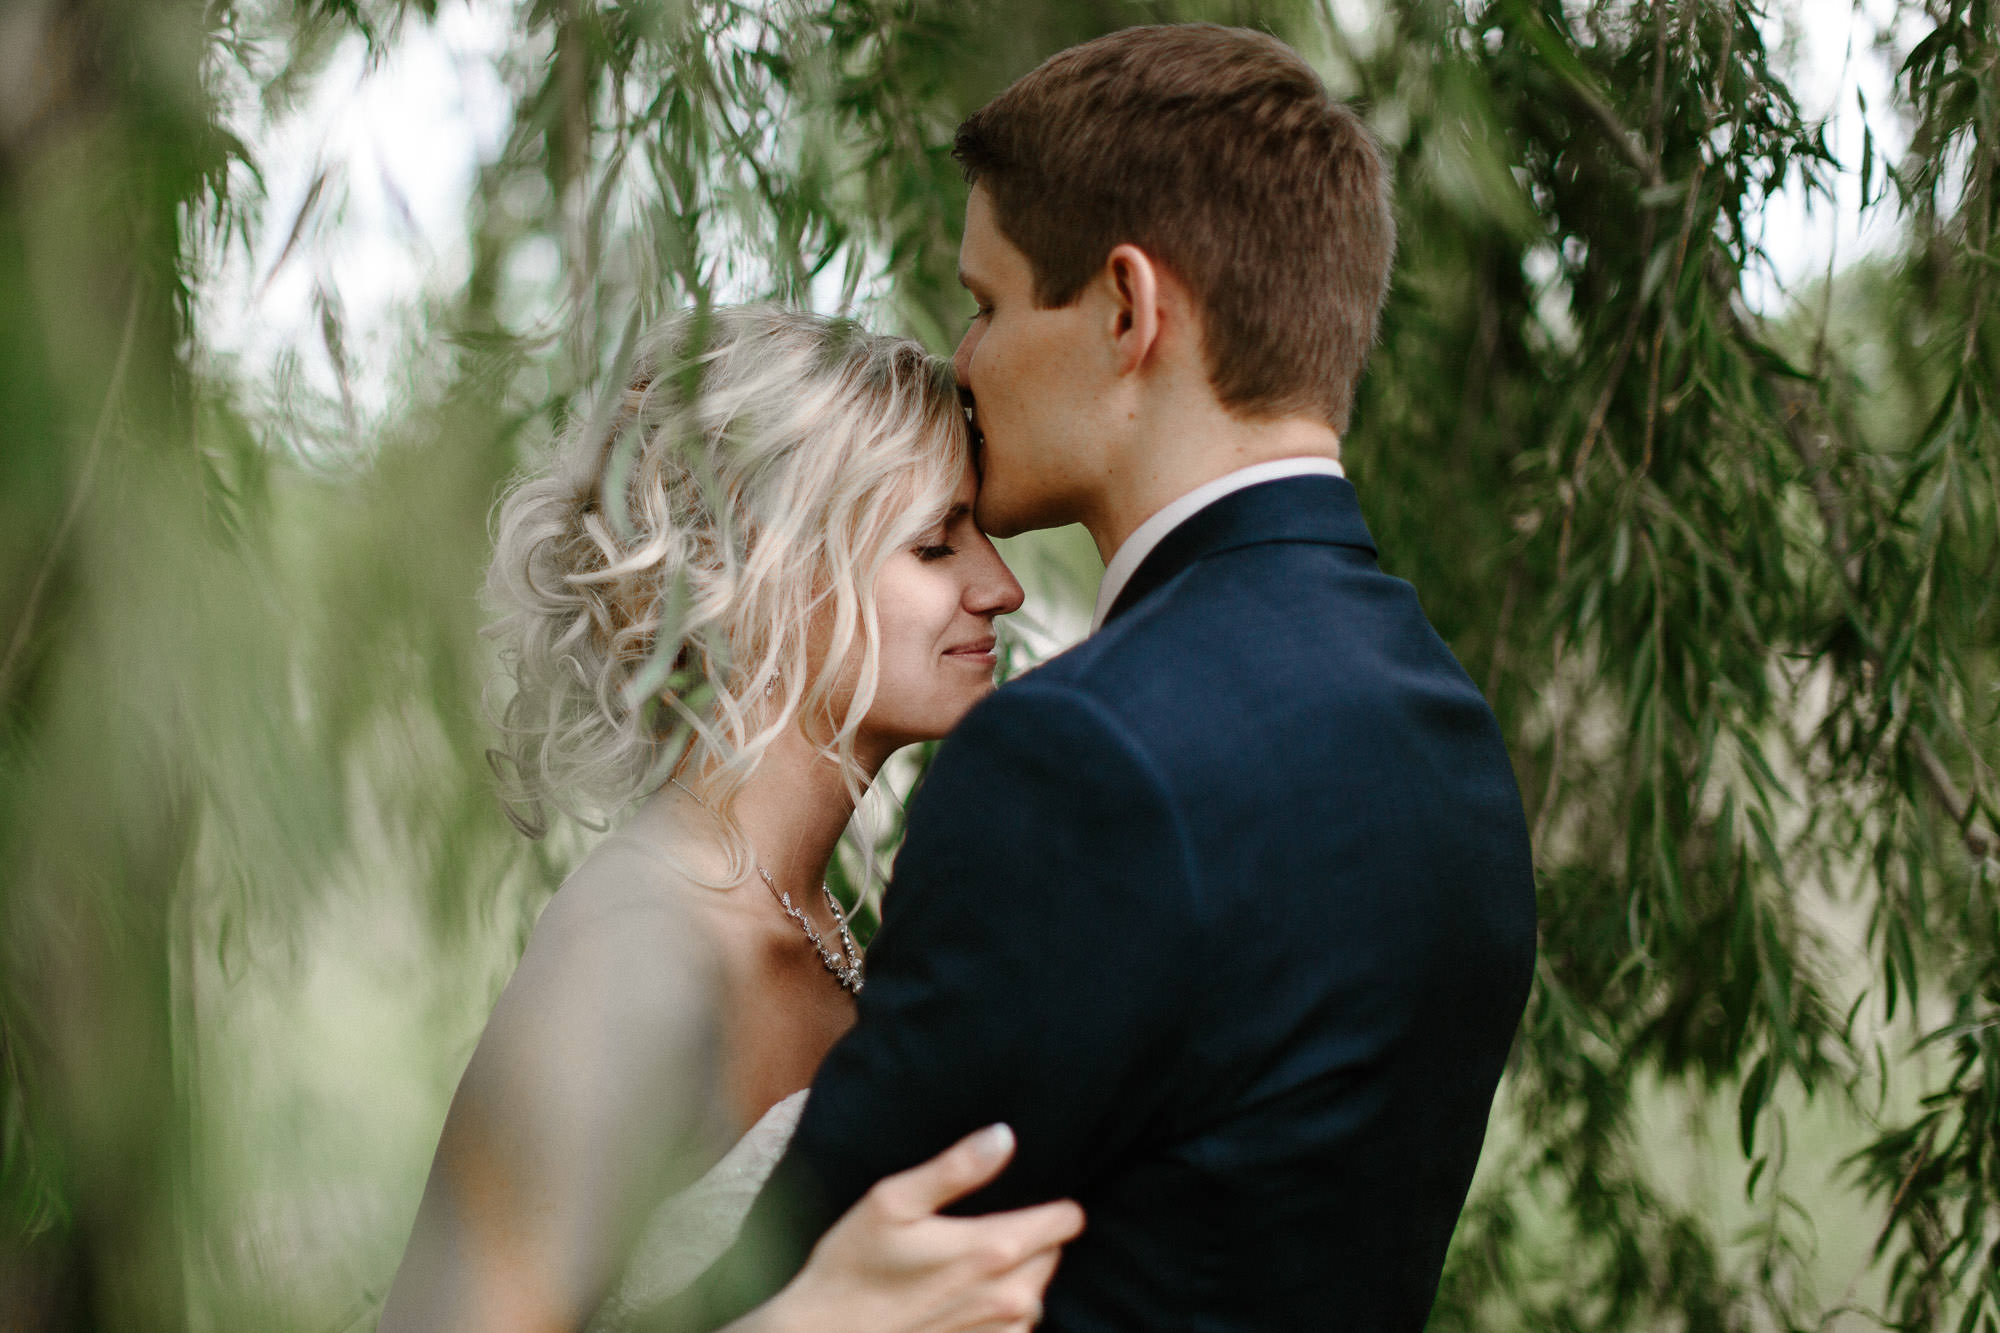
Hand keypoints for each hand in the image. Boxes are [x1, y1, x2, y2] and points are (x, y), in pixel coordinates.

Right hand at [751, 1124, 1084, 1332]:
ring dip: (1015, 1278)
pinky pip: (1017, 1328)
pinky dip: (999, 1312)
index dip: (1052, 1204)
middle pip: (1053, 1255)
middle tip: (980, 1231)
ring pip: (1035, 1292)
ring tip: (968, 1268)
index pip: (1066, 1220)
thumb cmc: (854, 1266)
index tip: (1025, 1198)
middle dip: (1030, 1240)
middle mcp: (1010, 1298)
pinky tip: (960, 1301)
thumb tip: (1004, 1136)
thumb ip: (956, 1168)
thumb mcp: (893, 1201)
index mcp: (992, 1250)